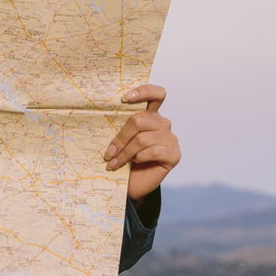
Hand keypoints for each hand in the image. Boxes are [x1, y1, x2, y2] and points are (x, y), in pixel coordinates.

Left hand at [103, 84, 179, 203]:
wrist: (133, 184)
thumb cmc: (125, 159)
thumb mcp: (120, 140)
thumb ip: (120, 126)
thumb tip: (101, 116)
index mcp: (150, 114)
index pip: (155, 94)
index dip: (142, 91)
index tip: (124, 98)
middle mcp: (162, 123)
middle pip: (139, 120)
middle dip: (120, 137)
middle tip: (108, 152)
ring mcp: (170, 138)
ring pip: (143, 138)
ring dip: (125, 152)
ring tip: (114, 162)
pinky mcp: (174, 154)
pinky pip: (153, 151)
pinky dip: (139, 157)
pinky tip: (134, 163)